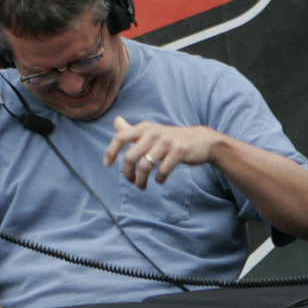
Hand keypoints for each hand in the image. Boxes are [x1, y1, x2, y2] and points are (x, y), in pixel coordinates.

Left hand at [103, 116, 225, 188]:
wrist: (200, 140)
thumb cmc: (170, 139)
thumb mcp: (151, 131)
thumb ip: (132, 130)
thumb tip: (116, 121)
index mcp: (144, 128)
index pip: (121, 137)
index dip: (111, 152)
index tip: (107, 164)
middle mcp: (154, 132)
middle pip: (130, 157)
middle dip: (127, 173)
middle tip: (130, 181)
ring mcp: (167, 142)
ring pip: (145, 166)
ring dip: (140, 181)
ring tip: (141, 186)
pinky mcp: (179, 151)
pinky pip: (162, 170)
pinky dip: (159, 179)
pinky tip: (159, 180)